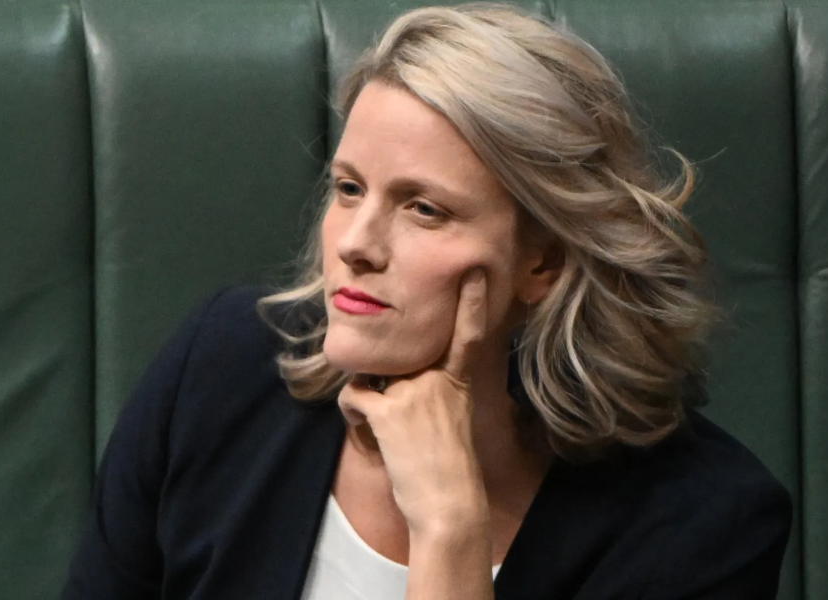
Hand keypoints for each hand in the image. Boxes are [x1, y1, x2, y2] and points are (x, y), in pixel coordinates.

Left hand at [337, 269, 488, 537]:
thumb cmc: (447, 463)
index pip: (469, 333)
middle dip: (384, 378)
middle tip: (397, 416)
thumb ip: (430, 389)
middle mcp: (438, 378)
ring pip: (369, 376)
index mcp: (459, 379)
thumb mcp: (450, 416)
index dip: (472, 300)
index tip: (474, 269)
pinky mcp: (390, 411)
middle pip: (396, 357)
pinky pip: (353, 396)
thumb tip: (389, 377)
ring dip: (367, 399)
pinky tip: (371, 433)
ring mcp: (414, 392)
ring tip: (385, 429)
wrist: (448, 501)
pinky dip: (354, 415)